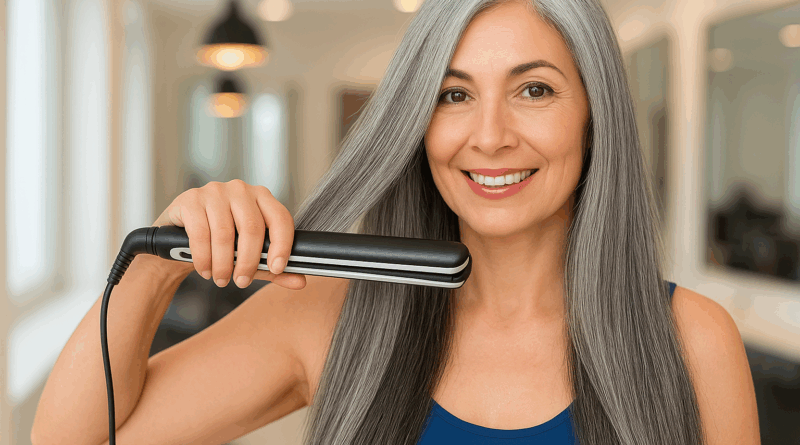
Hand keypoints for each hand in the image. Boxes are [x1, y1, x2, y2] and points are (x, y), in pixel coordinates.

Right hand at [152, 179, 305, 289]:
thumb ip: (274, 269)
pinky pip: (201, 233)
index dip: (282, 244)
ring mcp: (215, 191)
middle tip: (241, 281)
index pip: (280, 218)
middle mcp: (240, 189)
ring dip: (223, 264)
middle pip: (252, 227)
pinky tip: (205, 270)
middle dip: (248, 261)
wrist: (180, 239)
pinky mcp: (191, 199)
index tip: (277, 268)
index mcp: (262, 198)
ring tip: (221, 279)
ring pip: (225, 234)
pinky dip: (204, 258)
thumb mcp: (250, 257)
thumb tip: (300, 282)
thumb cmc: (222, 245)